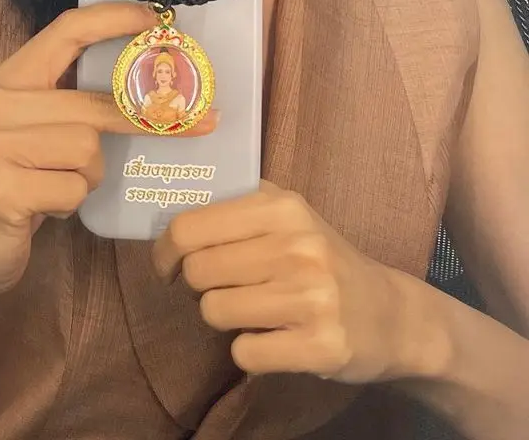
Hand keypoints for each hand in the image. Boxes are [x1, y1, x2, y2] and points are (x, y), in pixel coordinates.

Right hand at [0, 2, 152, 303]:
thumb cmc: (19, 179)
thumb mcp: (40, 128)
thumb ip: (76, 100)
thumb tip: (155, 83)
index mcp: (8, 79)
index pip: (65, 30)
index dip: (114, 20)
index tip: (156, 19)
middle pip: (89, 104)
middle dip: (142, 121)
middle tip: (202, 123)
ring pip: (85, 149)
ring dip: (87, 175)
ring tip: (61, 184)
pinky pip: (72, 190)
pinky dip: (71, 203)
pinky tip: (45, 207)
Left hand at [152, 181, 425, 383]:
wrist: (393, 315)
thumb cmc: (322, 259)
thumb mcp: (287, 216)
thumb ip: (233, 206)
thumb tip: (168, 211)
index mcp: (282, 207)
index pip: (190, 228)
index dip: (166, 251)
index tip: (167, 266)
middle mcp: (298, 247)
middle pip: (197, 272)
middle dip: (199, 286)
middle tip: (223, 288)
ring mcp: (312, 297)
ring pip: (215, 312)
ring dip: (224, 319)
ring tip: (253, 312)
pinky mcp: (321, 346)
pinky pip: (244, 353)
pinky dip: (249, 352)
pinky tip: (274, 340)